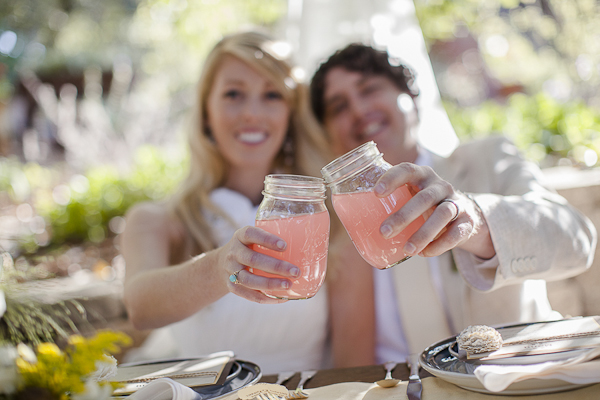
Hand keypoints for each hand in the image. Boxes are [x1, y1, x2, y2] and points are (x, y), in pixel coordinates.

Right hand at [215, 226, 300, 302]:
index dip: (267, 240)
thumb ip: (271, 240)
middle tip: (296, 271)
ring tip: (289, 285)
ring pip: (249, 280)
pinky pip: (249, 295)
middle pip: (253, 259)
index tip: (285, 246)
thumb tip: (308, 244)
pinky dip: (266, 297)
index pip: (251, 234)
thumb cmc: (248, 248)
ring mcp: (230, 270)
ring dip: (270, 284)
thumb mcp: (253, 238)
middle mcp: (233, 252)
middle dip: (276, 266)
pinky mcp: (231, 286)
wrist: (221, 264)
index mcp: (240, 236)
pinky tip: (281, 298)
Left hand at [374, 163, 495, 258]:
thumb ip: (390, 201)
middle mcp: (440, 186)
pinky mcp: (467, 221)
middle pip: (423, 198)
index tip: (376, 193)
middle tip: (383, 232)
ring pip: (442, 215)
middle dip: (403, 216)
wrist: (463, 215)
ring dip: (423, 234)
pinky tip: (425, 253)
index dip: (392, 179)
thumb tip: (352, 218)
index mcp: (422, 176)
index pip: (407, 170)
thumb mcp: (410, 196)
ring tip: (407, 250)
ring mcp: (456, 202)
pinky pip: (456, 233)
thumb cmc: (424, 206)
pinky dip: (440, 245)